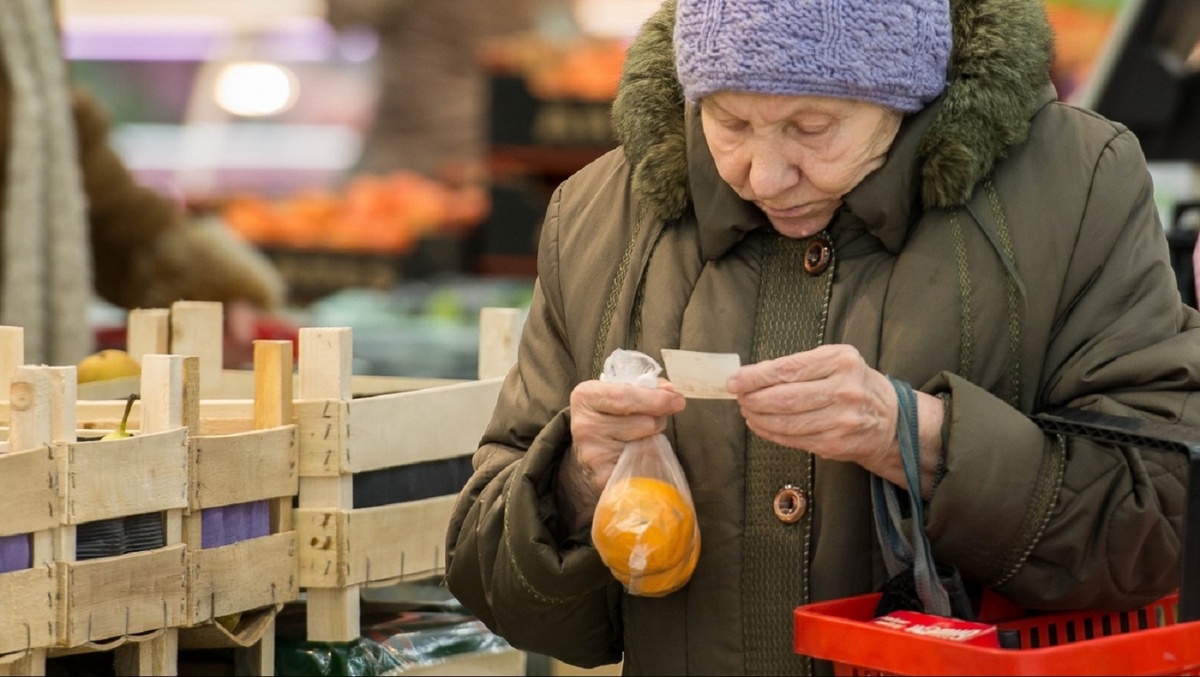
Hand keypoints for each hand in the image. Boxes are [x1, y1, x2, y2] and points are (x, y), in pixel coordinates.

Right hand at [556, 378, 684, 534]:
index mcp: (586, 397)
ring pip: (646, 444)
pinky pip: (642, 466)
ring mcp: (593, 454)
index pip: (624, 396)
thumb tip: (671, 392)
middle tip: (660, 418)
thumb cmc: (609, 418)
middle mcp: (585, 425)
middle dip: (658, 419)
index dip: (654, 398)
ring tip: (641, 436)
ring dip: (653, 439)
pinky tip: (638, 455)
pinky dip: (648, 460)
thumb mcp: (619, 394)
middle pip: (642, 421)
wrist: (590, 456)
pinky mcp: (604, 477)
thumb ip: (645, 388)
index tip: (677, 400)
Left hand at [727, 344, 944, 495]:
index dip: (755, 377)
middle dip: (753, 398)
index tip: (734, 381)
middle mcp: (844, 389)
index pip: (787, 369)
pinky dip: (771, 433)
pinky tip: (760, 426)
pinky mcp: (836, 443)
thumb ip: (798, 366)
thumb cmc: (855, 384)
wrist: (892, 421)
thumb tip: (751, 375)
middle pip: (784, 397)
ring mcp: (841, 419)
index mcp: (840, 361)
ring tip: (747, 411)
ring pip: (786, 422)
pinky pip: (794, 439)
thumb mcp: (835, 362)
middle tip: (738, 398)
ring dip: (758, 418)